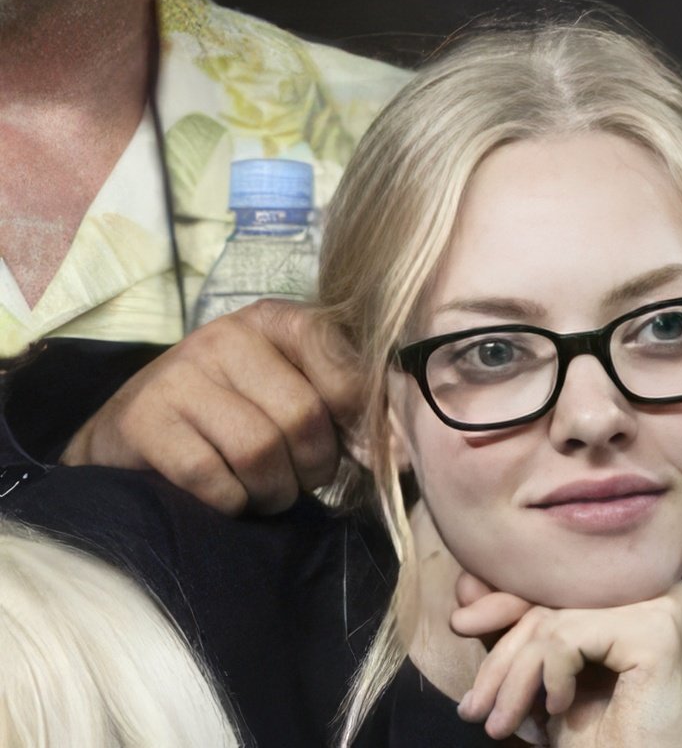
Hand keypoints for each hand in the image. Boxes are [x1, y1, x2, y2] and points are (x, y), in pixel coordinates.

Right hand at [60, 299, 359, 514]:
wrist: (135, 430)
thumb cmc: (237, 412)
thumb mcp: (296, 390)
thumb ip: (352, 405)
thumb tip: (405, 452)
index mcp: (279, 319)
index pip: (346, 370)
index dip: (360, 424)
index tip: (357, 451)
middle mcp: (228, 334)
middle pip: (303, 417)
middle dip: (314, 466)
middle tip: (301, 478)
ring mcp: (180, 373)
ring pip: (258, 450)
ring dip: (274, 490)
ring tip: (267, 490)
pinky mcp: (143, 418)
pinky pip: (212, 478)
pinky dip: (231, 502)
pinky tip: (228, 496)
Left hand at [451, 572, 681, 746]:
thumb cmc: (605, 736)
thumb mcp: (549, 679)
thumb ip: (521, 634)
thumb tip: (466, 586)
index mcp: (637, 591)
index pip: (559, 582)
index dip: (505, 601)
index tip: (461, 623)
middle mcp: (656, 587)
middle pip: (553, 600)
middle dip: (502, 654)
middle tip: (473, 707)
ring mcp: (661, 604)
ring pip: (555, 620)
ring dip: (515, 679)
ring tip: (499, 724)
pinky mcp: (656, 631)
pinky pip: (570, 636)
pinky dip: (550, 677)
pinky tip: (559, 708)